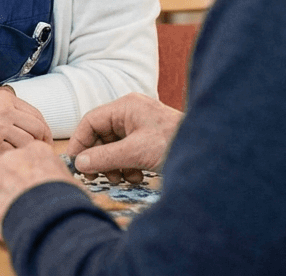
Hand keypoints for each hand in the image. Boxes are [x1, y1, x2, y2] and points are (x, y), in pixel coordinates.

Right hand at [0, 87, 52, 158]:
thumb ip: (2, 106)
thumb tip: (21, 118)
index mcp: (4, 98)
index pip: (36, 114)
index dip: (44, 128)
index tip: (45, 138)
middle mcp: (4, 111)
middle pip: (37, 128)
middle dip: (44, 142)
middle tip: (44, 152)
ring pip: (28, 143)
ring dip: (30, 154)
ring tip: (28, 161)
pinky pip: (12, 155)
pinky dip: (13, 160)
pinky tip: (10, 164)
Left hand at [0, 141, 71, 240]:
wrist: (54, 219)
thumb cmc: (67, 203)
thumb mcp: (71, 182)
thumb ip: (60, 177)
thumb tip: (66, 186)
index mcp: (34, 152)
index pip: (20, 155)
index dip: (19, 170)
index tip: (20, 180)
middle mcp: (9, 159)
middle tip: (5, 197)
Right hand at [67, 92, 181, 183]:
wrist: (209, 151)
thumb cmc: (174, 143)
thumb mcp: (135, 152)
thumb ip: (105, 157)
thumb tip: (80, 164)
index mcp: (125, 107)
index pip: (90, 121)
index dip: (80, 142)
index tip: (76, 163)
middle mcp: (130, 113)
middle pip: (101, 135)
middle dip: (100, 157)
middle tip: (98, 177)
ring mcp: (140, 126)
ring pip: (114, 146)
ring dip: (114, 165)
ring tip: (123, 178)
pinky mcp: (149, 139)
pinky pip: (128, 152)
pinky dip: (128, 166)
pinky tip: (138, 177)